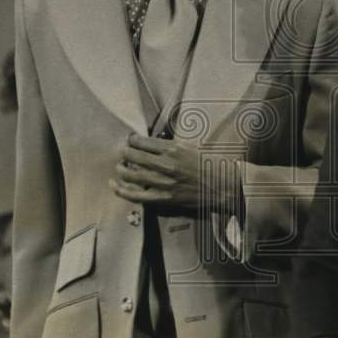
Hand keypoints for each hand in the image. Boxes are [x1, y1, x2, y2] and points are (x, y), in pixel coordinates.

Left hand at [110, 133, 240, 213]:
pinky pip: (136, 195)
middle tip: (122, 152)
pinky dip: (122, 190)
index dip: (131, 140)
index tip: (130, 140)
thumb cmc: (210, 163)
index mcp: (172, 148)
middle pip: (132, 155)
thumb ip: (170, 145)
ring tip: (119, 166)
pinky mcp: (163, 198)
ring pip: (130, 174)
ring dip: (121, 169)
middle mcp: (165, 164)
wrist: (223, 186)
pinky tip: (114, 185)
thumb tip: (152, 143)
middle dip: (124, 152)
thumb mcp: (191, 146)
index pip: (141, 141)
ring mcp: (163, 182)